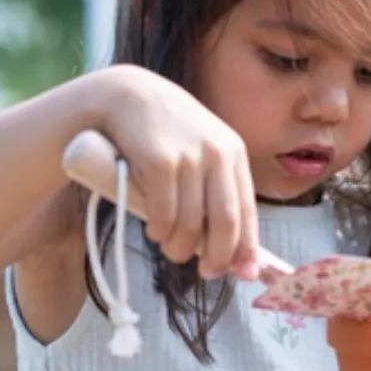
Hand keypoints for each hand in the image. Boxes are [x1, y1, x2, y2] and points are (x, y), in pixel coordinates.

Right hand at [96, 66, 259, 281]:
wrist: (123, 96)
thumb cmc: (164, 135)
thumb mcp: (200, 152)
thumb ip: (217, 191)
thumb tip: (236, 252)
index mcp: (234, 152)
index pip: (247, 210)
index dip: (246, 248)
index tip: (243, 274)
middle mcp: (217, 152)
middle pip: (225, 222)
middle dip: (217, 256)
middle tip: (206, 273)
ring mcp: (188, 156)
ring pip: (191, 223)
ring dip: (180, 247)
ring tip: (171, 248)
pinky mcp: (159, 160)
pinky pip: (164, 213)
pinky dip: (160, 231)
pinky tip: (155, 231)